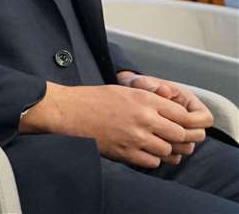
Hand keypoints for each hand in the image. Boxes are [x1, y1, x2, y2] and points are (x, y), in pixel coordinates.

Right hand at [20, 81, 204, 168]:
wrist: (66, 111)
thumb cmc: (92, 98)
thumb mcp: (124, 90)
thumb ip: (150, 100)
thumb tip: (173, 111)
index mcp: (145, 99)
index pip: (183, 115)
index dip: (187, 123)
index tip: (183, 126)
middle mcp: (144, 118)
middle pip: (180, 135)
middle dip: (179, 138)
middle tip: (171, 138)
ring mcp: (135, 136)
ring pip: (167, 151)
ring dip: (163, 149)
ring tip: (152, 144)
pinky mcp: (125, 152)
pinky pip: (152, 162)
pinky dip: (151, 159)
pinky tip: (141, 152)